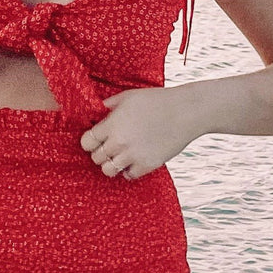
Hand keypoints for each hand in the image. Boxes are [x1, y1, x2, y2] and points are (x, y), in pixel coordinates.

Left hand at [79, 87, 195, 181]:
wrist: (185, 112)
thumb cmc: (157, 100)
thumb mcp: (128, 97)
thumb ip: (109, 105)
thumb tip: (95, 112)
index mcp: (112, 125)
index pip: (87, 142)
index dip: (89, 141)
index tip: (95, 139)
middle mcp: (120, 142)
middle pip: (96, 158)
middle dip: (100, 152)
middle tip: (109, 146)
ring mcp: (133, 156)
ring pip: (108, 170)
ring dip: (111, 164)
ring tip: (119, 156)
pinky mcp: (147, 165)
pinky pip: (128, 176)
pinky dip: (129, 170)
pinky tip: (134, 159)